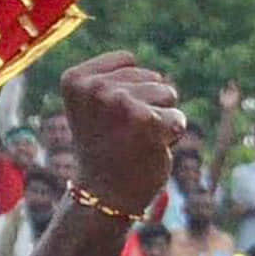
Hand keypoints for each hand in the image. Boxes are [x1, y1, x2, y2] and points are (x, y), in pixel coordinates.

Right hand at [59, 53, 180, 216]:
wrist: (104, 195)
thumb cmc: (105, 147)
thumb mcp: (95, 105)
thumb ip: (113, 79)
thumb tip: (151, 70)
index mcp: (76, 79)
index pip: (128, 60)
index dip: (130, 88)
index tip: (109, 116)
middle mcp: (95, 88)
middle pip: (152, 77)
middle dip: (148, 105)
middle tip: (124, 133)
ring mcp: (120, 103)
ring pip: (168, 94)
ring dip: (160, 119)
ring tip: (136, 140)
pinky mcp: (147, 122)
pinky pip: (178, 119)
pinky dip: (172, 135)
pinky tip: (150, 149)